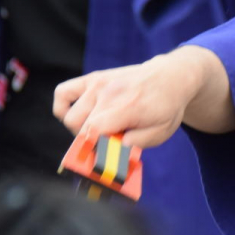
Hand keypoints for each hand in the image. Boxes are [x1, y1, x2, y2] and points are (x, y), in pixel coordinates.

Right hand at [53, 52, 208, 147]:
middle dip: (90, 143)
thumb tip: (112, 152)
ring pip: (70, 116)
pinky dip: (62, 108)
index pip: (95, 131)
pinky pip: (62, 92)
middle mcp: (109, 93)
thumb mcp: (160, 132)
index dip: (93, 149)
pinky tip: (77, 117)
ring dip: (79, 130)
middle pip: (80, 128)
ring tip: (98, 131)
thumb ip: (135, 144)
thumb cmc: (166, 107)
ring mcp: (98, 84)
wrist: (171, 77)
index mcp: (128, 107)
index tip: (101, 157)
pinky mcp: (92, 78)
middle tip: (106, 144)